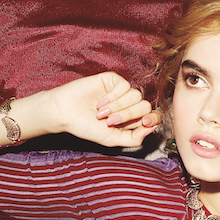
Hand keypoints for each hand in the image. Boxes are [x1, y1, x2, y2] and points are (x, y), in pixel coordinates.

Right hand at [0, 72, 160, 147]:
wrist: (66, 113)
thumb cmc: (87, 127)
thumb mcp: (112, 139)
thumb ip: (134, 138)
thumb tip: (153, 128)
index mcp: (131, 120)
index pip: (152, 116)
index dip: (152, 119)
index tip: (144, 122)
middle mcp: (128, 105)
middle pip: (145, 106)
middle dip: (128, 115)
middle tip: (110, 121)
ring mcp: (121, 91)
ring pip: (136, 95)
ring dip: (118, 107)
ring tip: (101, 113)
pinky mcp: (112, 80)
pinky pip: (124, 85)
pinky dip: (113, 96)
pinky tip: (100, 102)